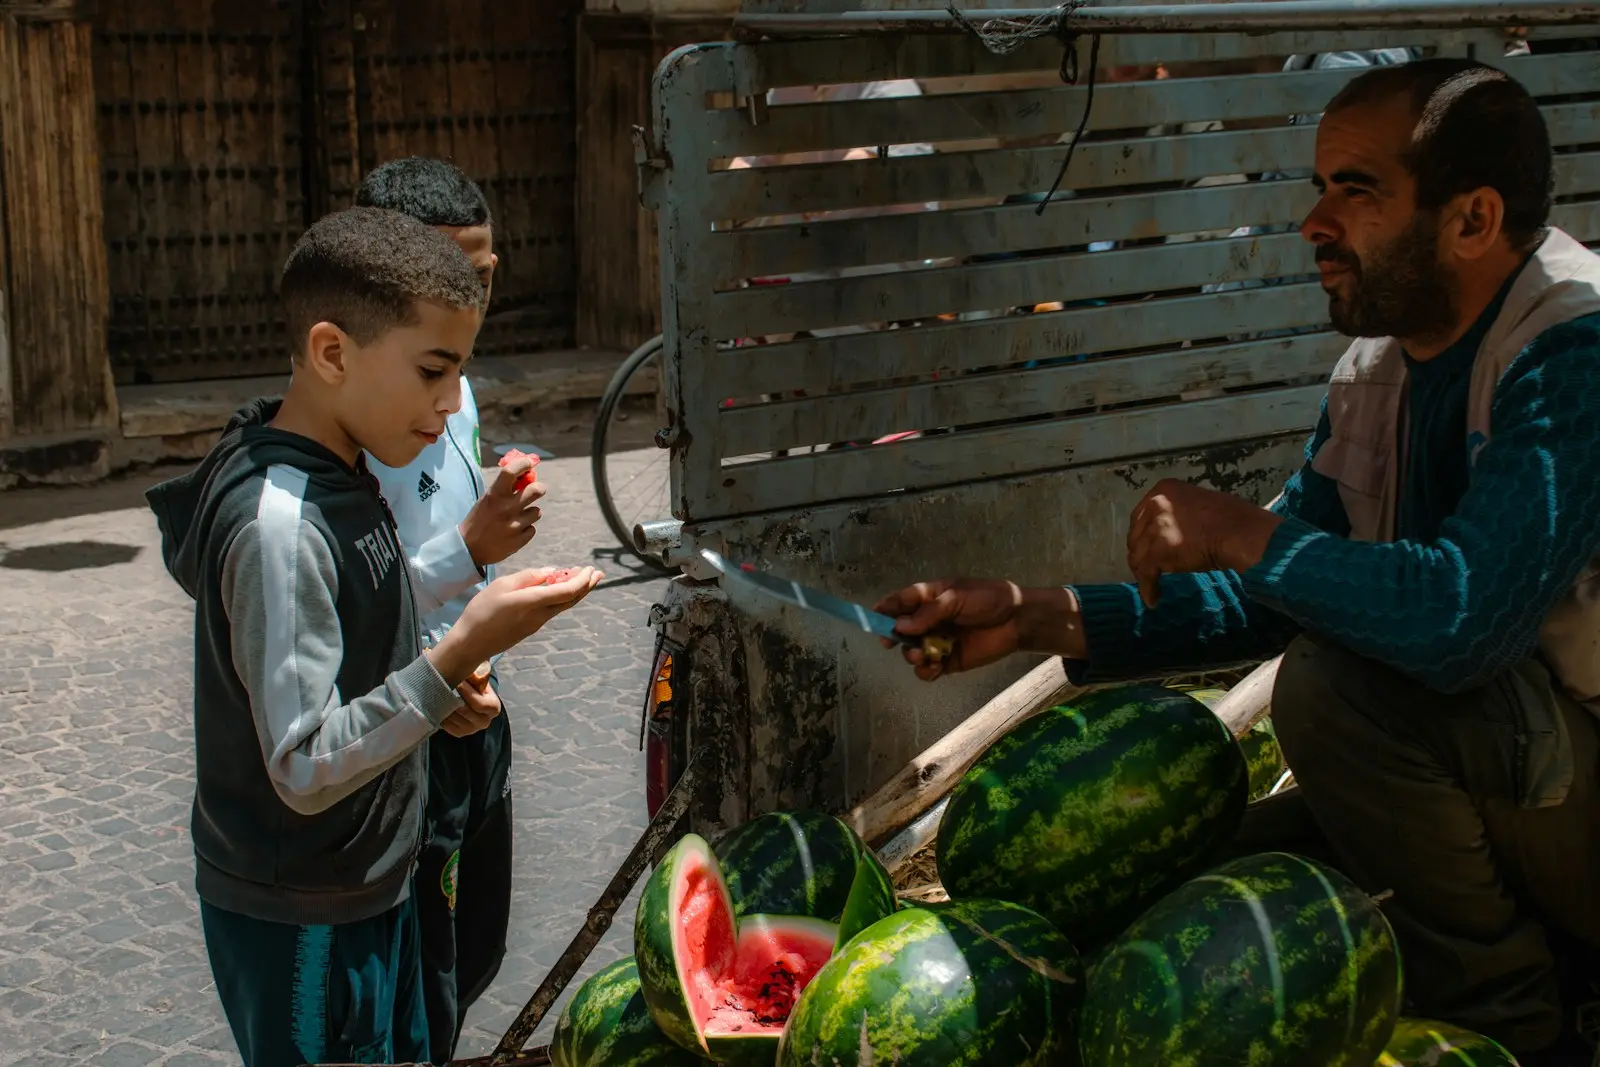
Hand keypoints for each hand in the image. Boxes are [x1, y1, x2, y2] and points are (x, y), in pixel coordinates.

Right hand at [428, 566, 603, 684]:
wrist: (471, 643)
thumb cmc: (482, 610)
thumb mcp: (502, 586)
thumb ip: (528, 577)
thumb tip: (551, 572)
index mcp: (533, 602)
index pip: (568, 591)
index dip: (582, 579)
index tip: (590, 568)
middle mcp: (541, 615)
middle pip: (572, 600)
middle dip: (587, 586)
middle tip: (598, 573)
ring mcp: (537, 624)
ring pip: (564, 606)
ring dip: (576, 591)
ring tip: (584, 578)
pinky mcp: (531, 628)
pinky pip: (553, 610)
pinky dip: (562, 597)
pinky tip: (560, 589)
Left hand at [440, 678, 501, 737]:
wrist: (472, 700)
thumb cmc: (476, 687)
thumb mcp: (480, 679)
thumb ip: (477, 675)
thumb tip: (469, 670)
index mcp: (493, 708)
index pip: (480, 704)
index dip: (467, 692)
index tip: (458, 682)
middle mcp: (484, 722)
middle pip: (465, 711)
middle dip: (453, 698)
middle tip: (443, 686)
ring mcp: (472, 729)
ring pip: (454, 718)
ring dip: (445, 706)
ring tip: (439, 694)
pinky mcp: (460, 733)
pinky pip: (447, 725)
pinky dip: (442, 715)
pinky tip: (439, 705)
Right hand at [460, 458, 546, 568]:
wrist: (468, 549)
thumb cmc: (478, 520)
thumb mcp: (487, 500)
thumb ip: (504, 489)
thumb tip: (524, 475)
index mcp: (495, 495)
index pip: (512, 471)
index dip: (523, 464)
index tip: (529, 463)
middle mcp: (507, 508)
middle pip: (536, 490)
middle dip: (539, 488)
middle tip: (537, 490)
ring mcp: (515, 525)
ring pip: (536, 512)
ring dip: (530, 513)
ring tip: (516, 518)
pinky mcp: (520, 540)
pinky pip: (532, 529)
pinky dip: (525, 529)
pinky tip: (513, 531)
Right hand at [873, 580, 1083, 680]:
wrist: (1018, 621)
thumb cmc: (989, 599)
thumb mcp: (957, 597)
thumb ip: (928, 612)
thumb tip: (901, 626)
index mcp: (930, 598)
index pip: (902, 601)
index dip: (886, 608)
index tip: (872, 616)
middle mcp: (930, 620)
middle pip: (902, 629)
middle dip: (894, 636)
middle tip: (889, 642)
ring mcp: (938, 641)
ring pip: (912, 651)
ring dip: (910, 654)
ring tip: (920, 654)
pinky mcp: (949, 660)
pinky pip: (929, 669)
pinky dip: (926, 671)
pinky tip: (934, 667)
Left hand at [1126, 478, 1281, 607]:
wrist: (1240, 533)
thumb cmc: (1229, 520)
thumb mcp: (1195, 505)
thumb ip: (1176, 515)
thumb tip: (1168, 534)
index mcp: (1164, 490)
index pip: (1140, 516)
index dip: (1141, 536)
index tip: (1146, 549)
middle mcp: (1155, 504)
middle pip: (1135, 535)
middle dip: (1140, 554)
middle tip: (1148, 569)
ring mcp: (1155, 527)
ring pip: (1138, 555)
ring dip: (1143, 573)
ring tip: (1151, 585)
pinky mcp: (1159, 550)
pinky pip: (1146, 574)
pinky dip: (1148, 588)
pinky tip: (1153, 598)